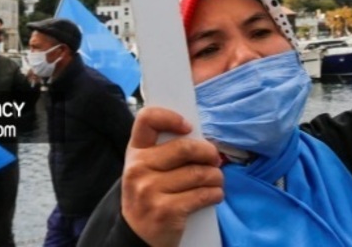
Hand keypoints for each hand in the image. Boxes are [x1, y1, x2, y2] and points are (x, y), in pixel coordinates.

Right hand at [122, 107, 223, 246]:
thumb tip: (201, 141)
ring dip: (216, 177)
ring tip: (216, 180)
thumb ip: (164, 152)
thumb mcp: (146, 171)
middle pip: (185, 148)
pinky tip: (215, 195)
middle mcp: (138, 169)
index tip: (188, 128)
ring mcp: (150, 190)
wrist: (136, 238)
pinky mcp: (166, 211)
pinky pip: (202, 195)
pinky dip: (215, 194)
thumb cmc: (149, 197)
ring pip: (198, 173)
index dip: (170, 117)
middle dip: (208, 153)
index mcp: (134, 153)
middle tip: (215, 159)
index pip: (147, 119)